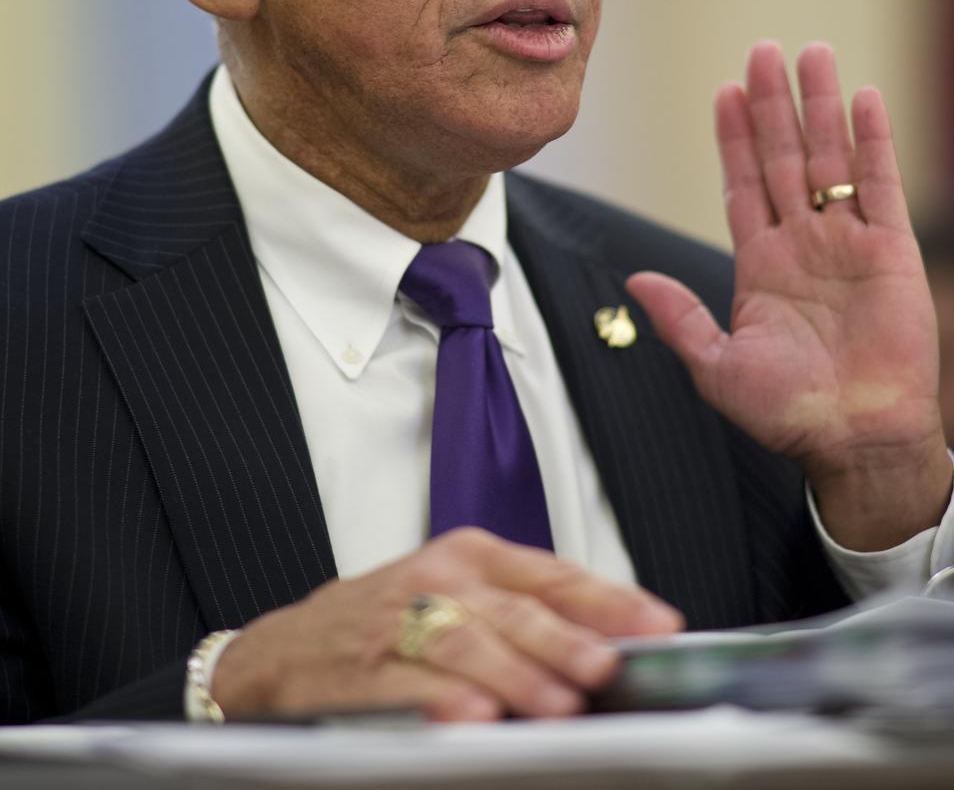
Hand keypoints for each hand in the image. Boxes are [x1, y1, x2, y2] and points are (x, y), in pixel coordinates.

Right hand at [211, 527, 680, 720]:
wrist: (289, 646)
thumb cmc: (384, 617)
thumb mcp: (456, 592)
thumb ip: (523, 610)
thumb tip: (605, 640)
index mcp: (470, 555)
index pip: (552, 573)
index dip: (608, 600)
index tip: (656, 625)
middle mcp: (439, 579)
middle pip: (514, 609)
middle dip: (566, 641)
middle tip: (606, 667)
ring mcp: (399, 622)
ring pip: (468, 643)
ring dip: (517, 675)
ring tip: (558, 704)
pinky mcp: (363, 668)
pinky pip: (410, 683)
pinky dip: (444, 700)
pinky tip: (475, 718)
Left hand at [627, 41, 950, 549]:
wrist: (856, 440)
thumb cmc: (787, 414)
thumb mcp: (717, 367)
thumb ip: (680, 318)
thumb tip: (633, 282)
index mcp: (760, 264)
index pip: (743, 184)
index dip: (734, 139)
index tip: (723, 92)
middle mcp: (802, 243)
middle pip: (783, 156)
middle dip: (772, 104)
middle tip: (762, 50)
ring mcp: (847, 242)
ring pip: (829, 158)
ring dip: (820, 106)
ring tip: (810, 54)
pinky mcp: (890, 251)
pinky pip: (882, 185)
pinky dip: (873, 142)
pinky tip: (863, 98)